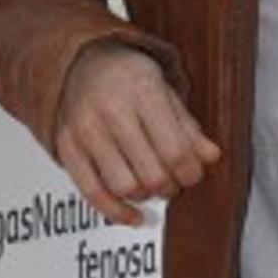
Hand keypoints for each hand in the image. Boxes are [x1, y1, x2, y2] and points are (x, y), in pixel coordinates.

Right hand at [55, 40, 220, 225]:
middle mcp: (110, 110)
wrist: (81, 61)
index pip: (175, 150)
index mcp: (142, 91)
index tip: (193, 173)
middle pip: (151, 173)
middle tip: (175, 181)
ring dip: (146, 196)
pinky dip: (117, 212)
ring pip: (124, 186)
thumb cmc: (129, 78)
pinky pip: (92, 193)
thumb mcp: (166, 91)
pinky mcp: (66, 147)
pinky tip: (134, 216)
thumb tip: (211, 157)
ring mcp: (85, 130)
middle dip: (171, 186)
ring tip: (153, 186)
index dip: (191, 172)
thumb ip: (188, 127)